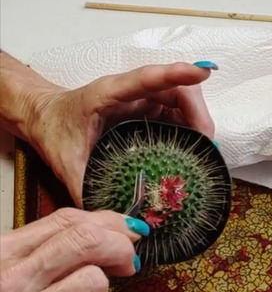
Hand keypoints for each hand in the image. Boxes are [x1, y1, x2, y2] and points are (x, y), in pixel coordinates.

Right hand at [0, 208, 148, 291]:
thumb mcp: (15, 269)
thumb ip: (54, 245)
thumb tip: (120, 228)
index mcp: (2, 253)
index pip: (68, 221)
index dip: (109, 222)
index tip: (128, 231)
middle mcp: (7, 282)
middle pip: (87, 242)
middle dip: (120, 247)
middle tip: (128, 261)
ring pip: (95, 282)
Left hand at [25, 62, 216, 206]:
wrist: (44, 117)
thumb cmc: (53, 129)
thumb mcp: (65, 161)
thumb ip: (84, 187)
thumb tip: (107, 217)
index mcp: (109, 93)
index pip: (148, 78)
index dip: (177, 74)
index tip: (202, 73)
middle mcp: (132, 92)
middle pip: (179, 90)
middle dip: (199, 113)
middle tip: (206, 144)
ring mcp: (144, 100)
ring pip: (184, 102)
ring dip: (200, 123)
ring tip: (203, 152)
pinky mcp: (150, 111)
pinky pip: (179, 115)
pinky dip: (191, 131)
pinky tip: (192, 152)